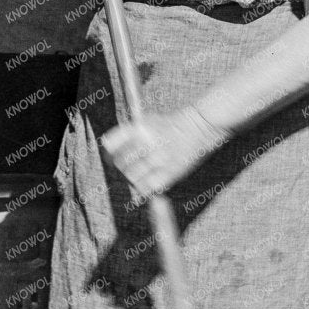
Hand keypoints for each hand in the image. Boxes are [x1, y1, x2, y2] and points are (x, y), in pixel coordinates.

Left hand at [101, 107, 227, 195]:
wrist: (199, 125)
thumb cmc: (171, 124)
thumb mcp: (147, 120)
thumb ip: (128, 135)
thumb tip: (110, 155)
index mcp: (138, 127)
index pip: (110, 145)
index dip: (108, 154)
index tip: (112, 159)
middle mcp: (147, 142)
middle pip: (119, 163)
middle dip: (121, 168)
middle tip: (127, 169)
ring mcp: (159, 157)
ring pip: (131, 177)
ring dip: (132, 179)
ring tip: (139, 176)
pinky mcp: (170, 171)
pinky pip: (147, 187)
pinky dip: (144, 188)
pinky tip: (148, 183)